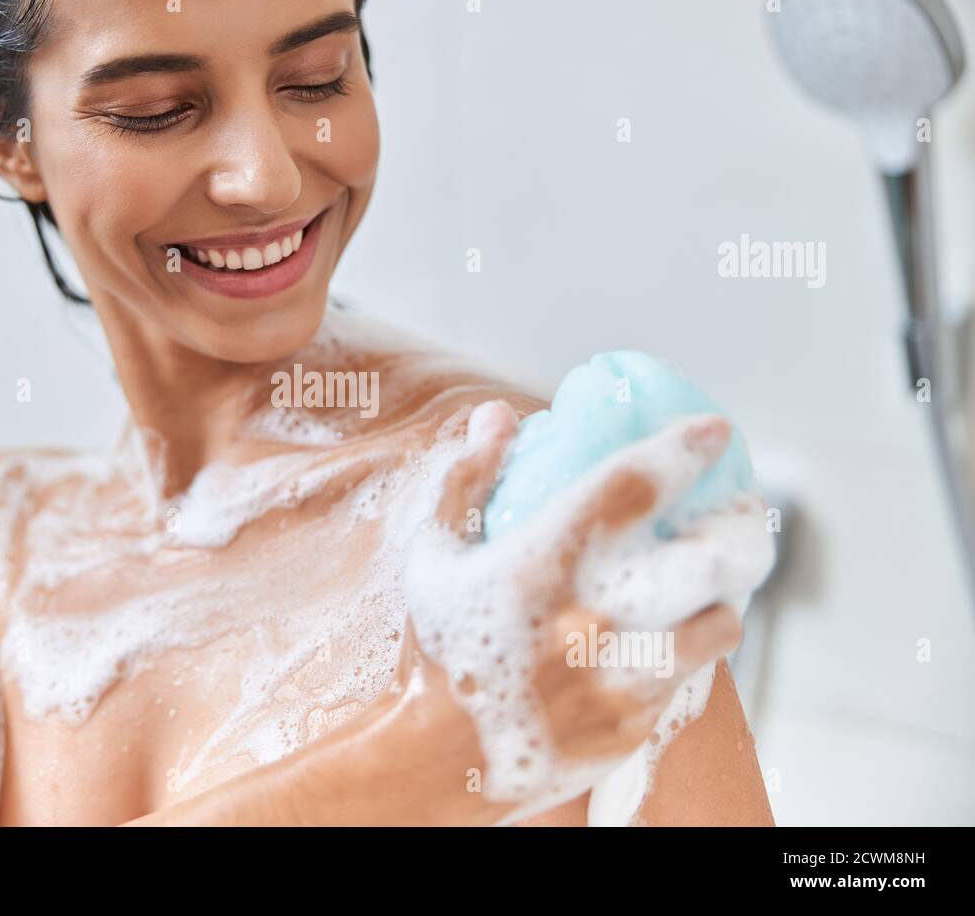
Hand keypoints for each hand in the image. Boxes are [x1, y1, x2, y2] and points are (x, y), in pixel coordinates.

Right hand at [392, 401, 774, 811]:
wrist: (438, 758)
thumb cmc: (434, 646)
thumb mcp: (434, 553)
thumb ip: (466, 478)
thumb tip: (498, 415)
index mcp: (545, 561)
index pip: (635, 485)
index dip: (684, 449)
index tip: (713, 433)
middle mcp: (597, 615)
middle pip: (714, 560)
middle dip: (740, 530)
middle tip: (736, 517)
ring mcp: (625, 674)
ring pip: (721, 621)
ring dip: (718, 598)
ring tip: (703, 587)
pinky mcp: (638, 721)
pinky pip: (693, 675)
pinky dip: (688, 650)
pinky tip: (664, 640)